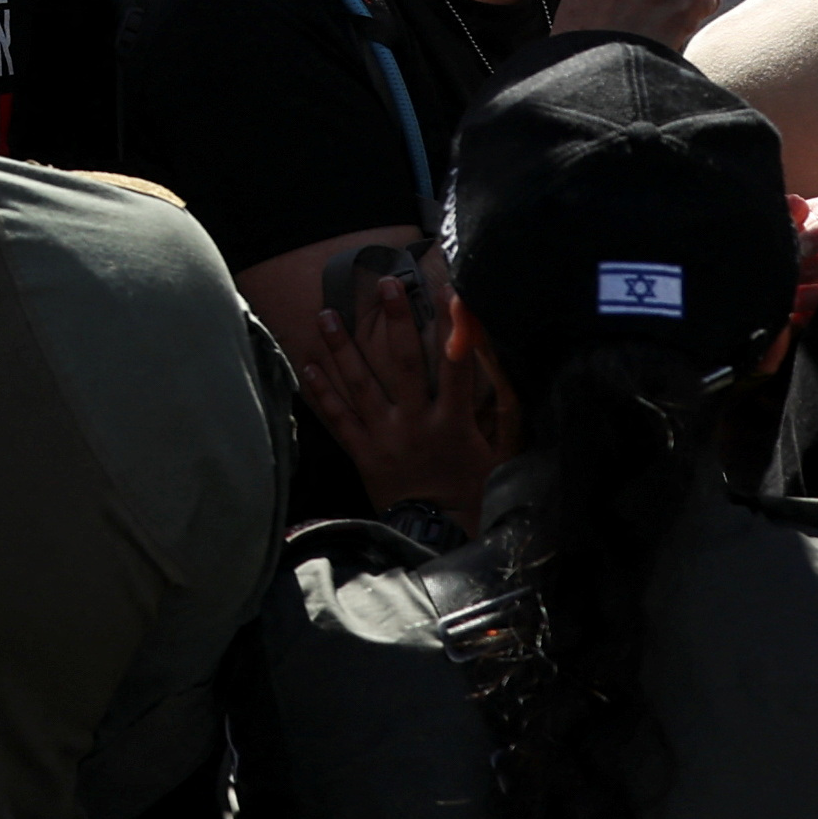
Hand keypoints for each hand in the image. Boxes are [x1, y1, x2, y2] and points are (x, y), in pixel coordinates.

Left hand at [291, 245, 509, 532]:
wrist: (438, 533)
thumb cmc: (473, 491)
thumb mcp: (501, 453)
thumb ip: (505, 414)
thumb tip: (510, 372)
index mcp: (453, 421)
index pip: (455, 364)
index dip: (455, 327)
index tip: (451, 292)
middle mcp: (416, 423)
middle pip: (401, 363)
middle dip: (394, 321)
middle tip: (384, 285)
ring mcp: (385, 436)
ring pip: (359, 384)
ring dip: (341, 348)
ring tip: (324, 314)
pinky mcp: (362, 451)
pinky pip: (338, 418)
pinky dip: (321, 391)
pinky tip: (307, 364)